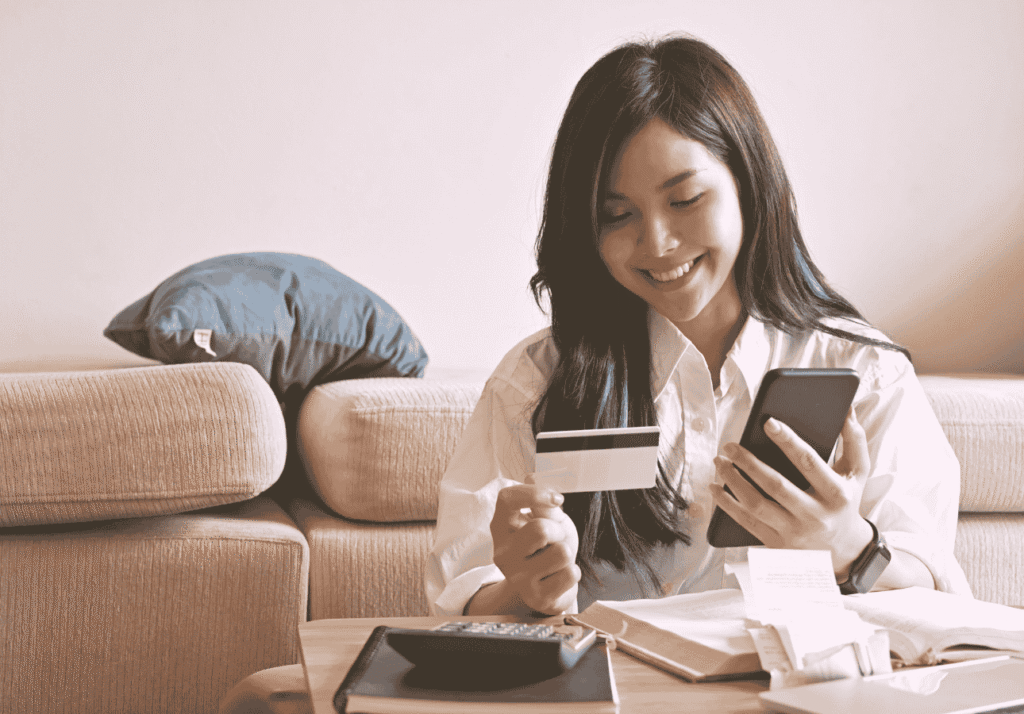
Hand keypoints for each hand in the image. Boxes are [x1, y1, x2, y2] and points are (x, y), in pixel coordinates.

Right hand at [489, 474, 580, 614]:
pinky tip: (558, 576)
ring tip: (555, 559)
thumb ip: (540, 502)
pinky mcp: (537, 597)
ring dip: (567, 552)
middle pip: (540, 529)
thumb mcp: (543, 519)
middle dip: (558, 530)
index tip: (557, 499)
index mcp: (500, 527)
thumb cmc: (544, 546)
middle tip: (555, 537)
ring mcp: (517, 577)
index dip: (535, 493)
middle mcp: (502, 552)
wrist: (546, 587)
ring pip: (561, 553)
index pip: (507, 498)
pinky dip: (572, 573)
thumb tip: (531, 476)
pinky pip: (570, 574)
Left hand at [709, 408, 873, 575]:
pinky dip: (726, 505)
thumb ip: (854, 441)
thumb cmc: (846, 502)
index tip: (768, 423)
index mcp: (837, 494)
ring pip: (756, 505)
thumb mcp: (858, 474)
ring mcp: (795, 532)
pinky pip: (746, 522)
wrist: (844, 550)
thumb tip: (847, 411)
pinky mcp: (777, 544)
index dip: (788, 441)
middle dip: (749, 462)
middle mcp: (816, 516)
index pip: (809, 462)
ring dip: (732, 481)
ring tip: (719, 461)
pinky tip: (715, 488)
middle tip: (729, 445)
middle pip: (776, 485)